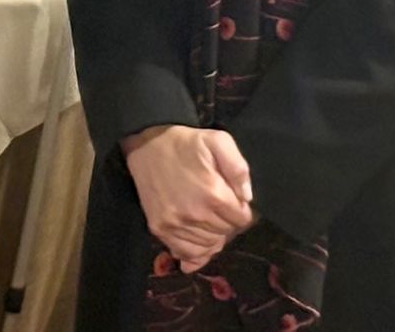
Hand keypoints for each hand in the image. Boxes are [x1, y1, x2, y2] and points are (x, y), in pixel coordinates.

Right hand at [122, 125, 254, 273]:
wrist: (147, 145)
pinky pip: (187, 253)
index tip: (234, 201)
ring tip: (208, 217)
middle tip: (219, 207)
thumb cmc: (186, 143)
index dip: (241, 210)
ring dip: (213, 235)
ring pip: (208, 245)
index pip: (242, 220)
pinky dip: (197, 249)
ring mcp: (175, 224)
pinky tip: (198, 235)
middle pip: (225, 233)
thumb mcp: (218, 141)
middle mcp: (194, 214)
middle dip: (227, 222)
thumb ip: (238, 168)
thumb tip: (247, 198)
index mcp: (213, 194)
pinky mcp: (160, 229)